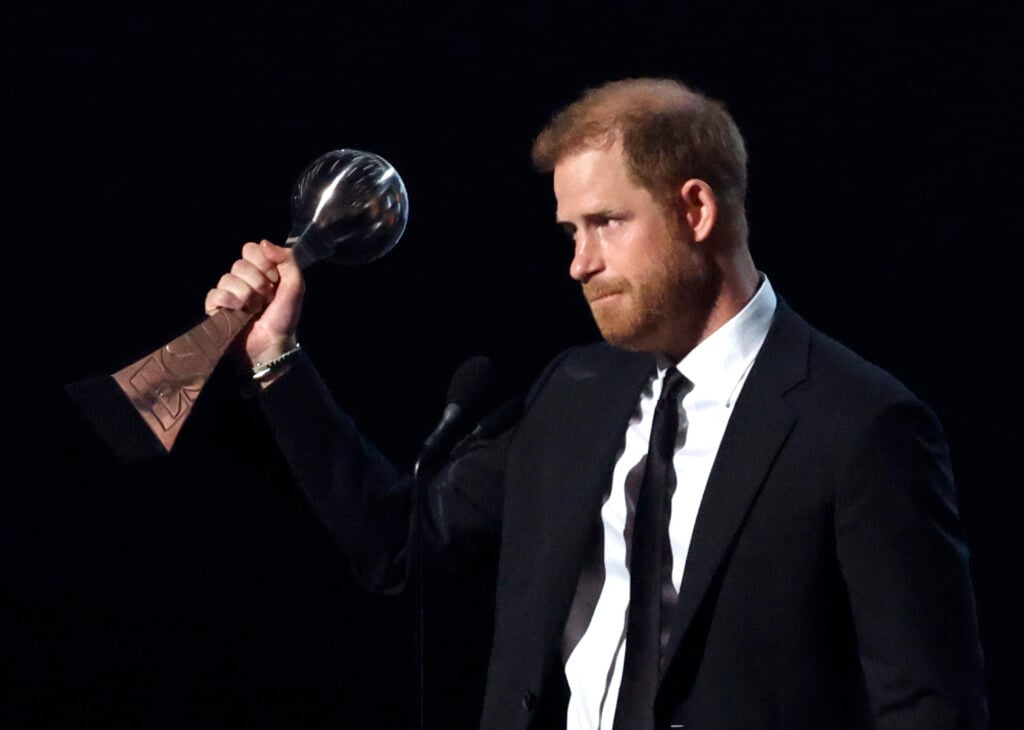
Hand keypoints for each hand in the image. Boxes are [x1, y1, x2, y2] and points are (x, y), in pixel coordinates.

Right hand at [204, 239, 304, 368]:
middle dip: (258, 282)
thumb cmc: (284, 318)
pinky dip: (230, 302)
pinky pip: (215, 294)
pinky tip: (240, 312)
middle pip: (240, 264)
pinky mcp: (215, 308)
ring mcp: (227, 293)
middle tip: (266, 298)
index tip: (274, 279)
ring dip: (246, 295)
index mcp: (259, 271)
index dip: (263, 262)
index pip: (251, 249)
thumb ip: (287, 260)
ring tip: (255, 309)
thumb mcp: (295, 286)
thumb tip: (264, 242)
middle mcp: (242, 279)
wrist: (273, 346)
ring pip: (228, 278)